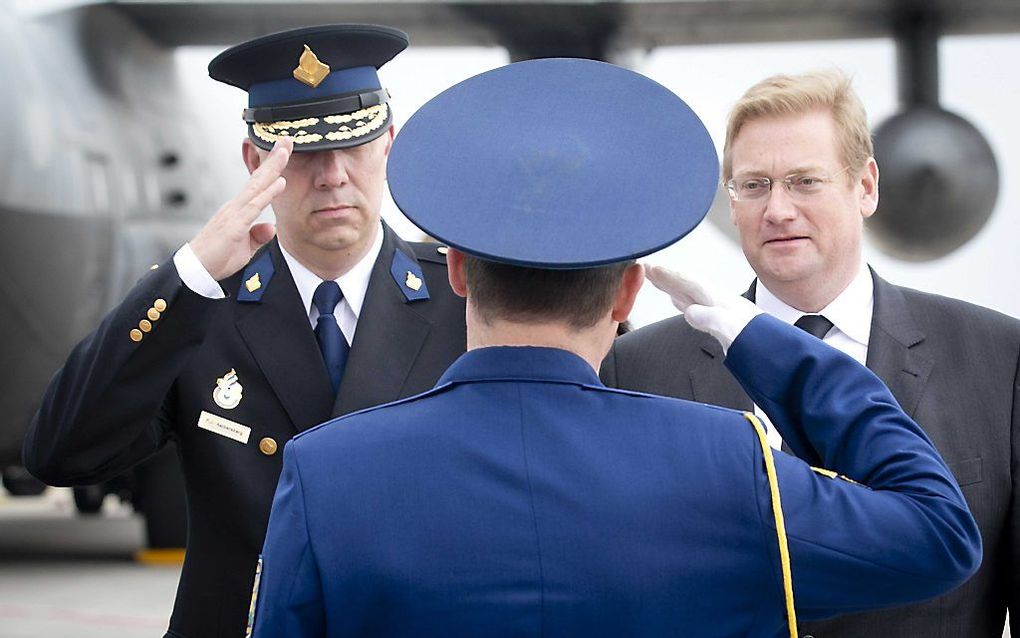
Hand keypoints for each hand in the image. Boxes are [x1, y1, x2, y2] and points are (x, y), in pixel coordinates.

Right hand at [189, 137, 291, 279]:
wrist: (195, 270)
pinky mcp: (235, 225)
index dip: (271, 168)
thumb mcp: (244, 247)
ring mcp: (235, 213)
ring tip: (286, 150)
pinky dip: (268, 193)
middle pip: (258, 177)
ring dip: (273, 167)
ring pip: (257, 185)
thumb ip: (257, 236)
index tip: (283, 152)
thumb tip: (271, 227)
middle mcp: (236, 206)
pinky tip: (280, 181)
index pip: (258, 184)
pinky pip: (255, 206)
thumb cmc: (217, 258)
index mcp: (238, 210)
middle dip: (274, 158)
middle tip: (288, 139)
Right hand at [645, 265, 760, 352]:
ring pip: (692, 296)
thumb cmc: (760, 344)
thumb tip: (691, 312)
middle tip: (647, 269)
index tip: (650, 268)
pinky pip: (698, 310)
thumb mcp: (733, 331)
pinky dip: (685, 304)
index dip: (669, 276)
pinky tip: (682, 305)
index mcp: (720, 302)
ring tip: (659, 281)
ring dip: (674, 288)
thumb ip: (712, 320)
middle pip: (688, 286)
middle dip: (667, 277)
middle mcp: (720, 304)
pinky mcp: (723, 327)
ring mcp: (721, 314)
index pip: (690, 284)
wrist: (780, 357)